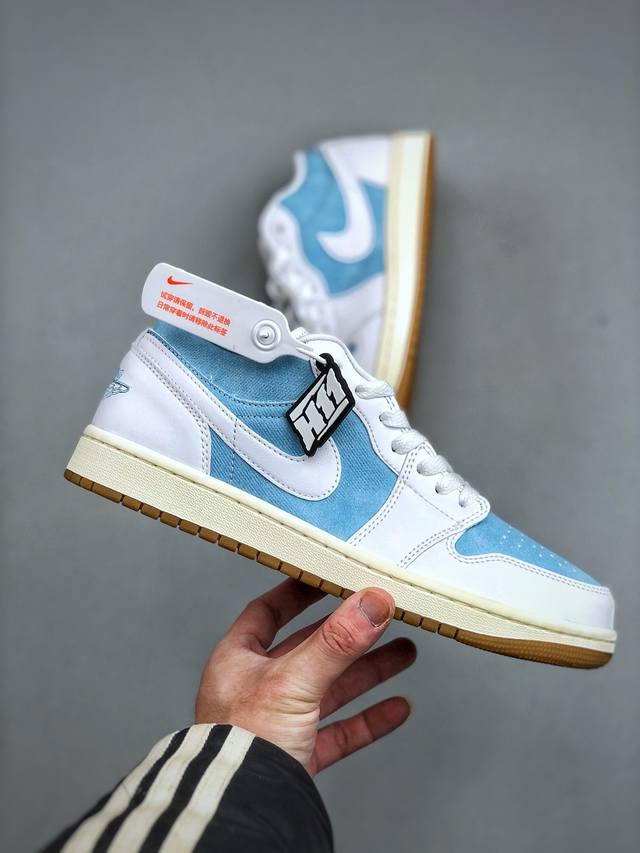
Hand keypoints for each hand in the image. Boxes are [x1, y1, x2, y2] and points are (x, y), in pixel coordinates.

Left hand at [196, 579, 415, 773]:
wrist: (241, 810)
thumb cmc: (242, 744)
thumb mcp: (292, 681)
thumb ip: (336, 642)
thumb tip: (371, 603)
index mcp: (238, 661)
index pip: (268, 612)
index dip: (298, 593)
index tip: (329, 577)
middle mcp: (257, 688)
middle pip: (311, 650)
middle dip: (351, 635)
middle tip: (383, 616)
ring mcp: (279, 723)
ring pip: (331, 689)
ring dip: (368, 672)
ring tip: (404, 653)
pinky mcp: (298, 755)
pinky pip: (340, 731)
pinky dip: (369, 719)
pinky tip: (397, 708)